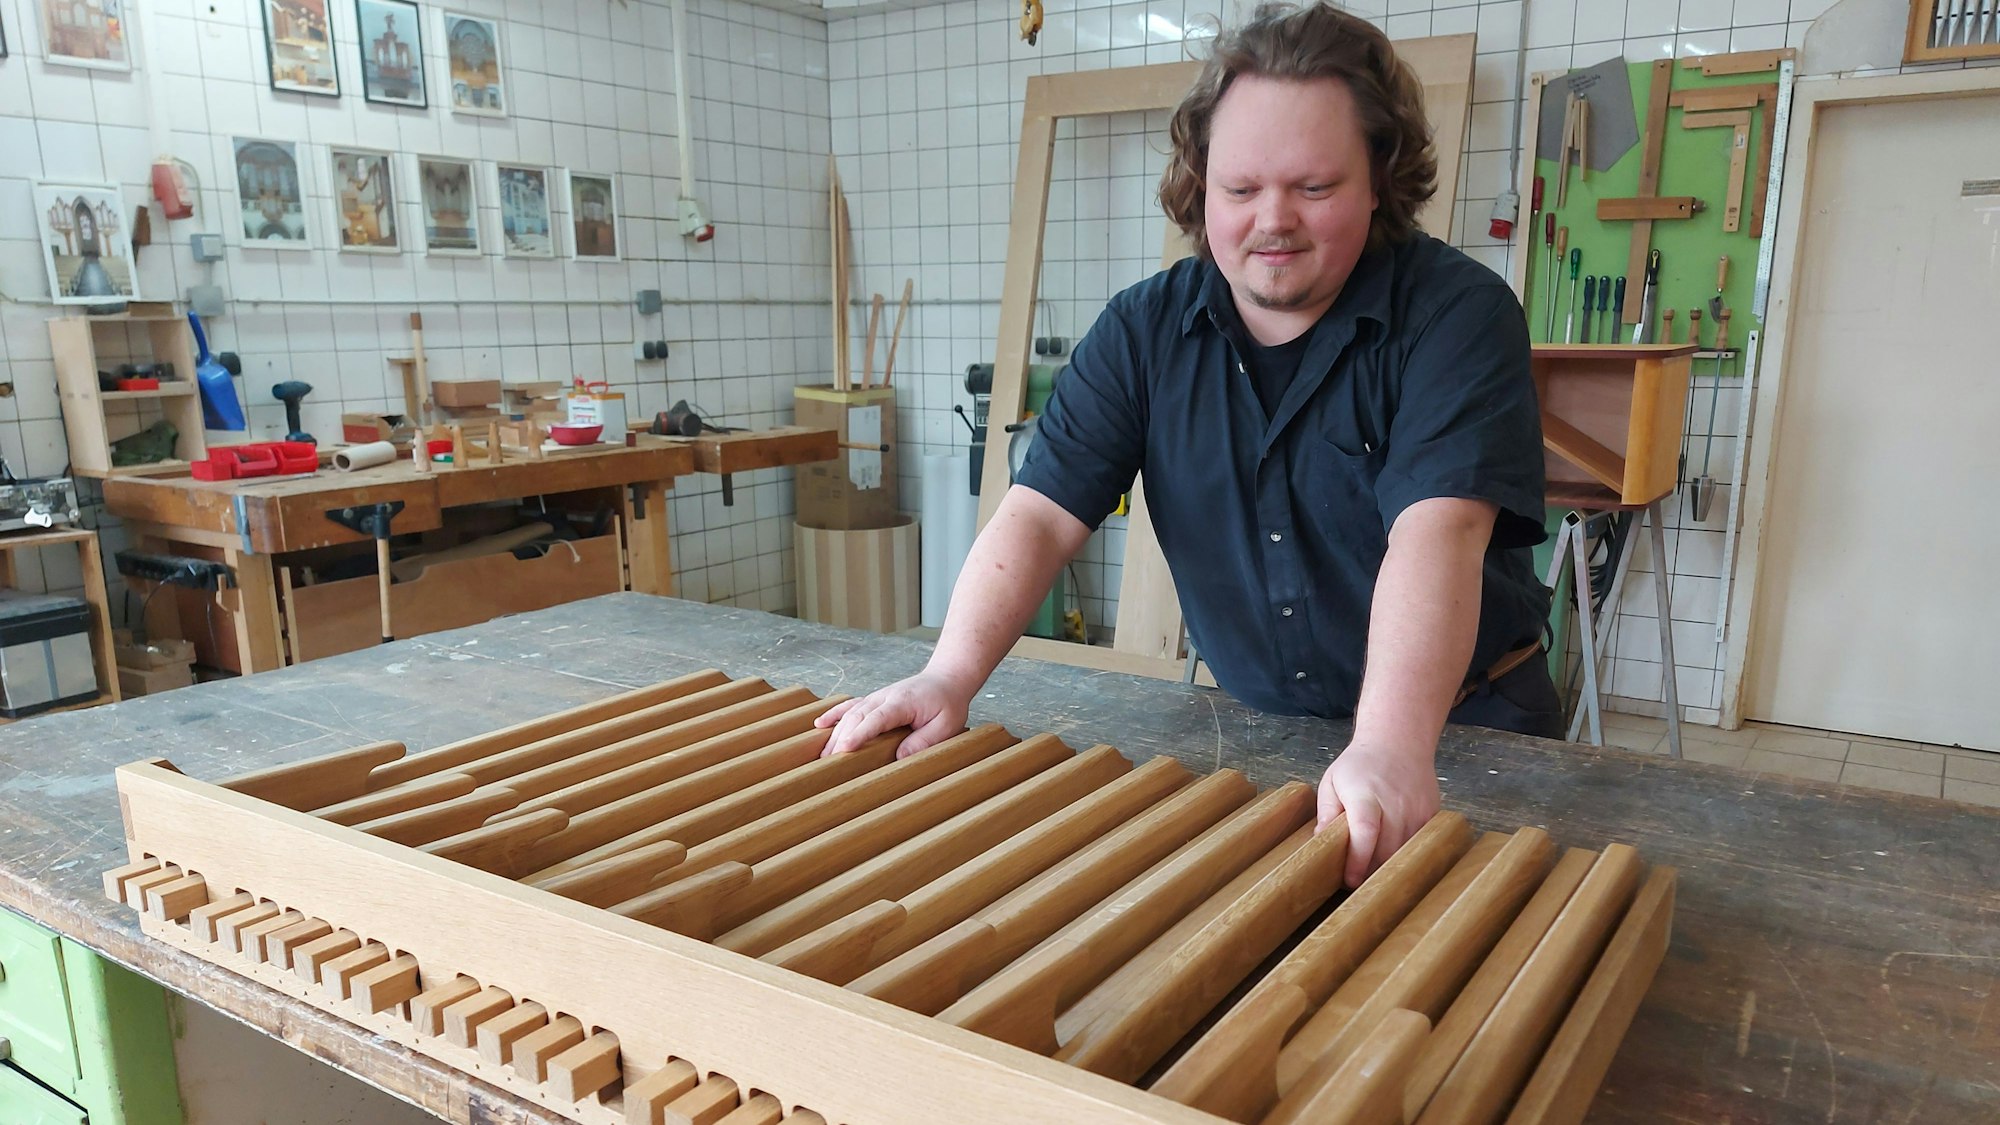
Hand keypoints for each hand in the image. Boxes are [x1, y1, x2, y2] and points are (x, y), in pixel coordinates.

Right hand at [815, 672, 973, 758]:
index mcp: (903, 702)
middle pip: (857, 717)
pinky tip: (819, 725)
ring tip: (822, 755)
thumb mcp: (946, 725)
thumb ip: (924, 740)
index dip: (861, 733)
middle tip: (827, 762)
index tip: (846, 748)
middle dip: (841, 739)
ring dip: (835, 733)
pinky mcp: (874, 700)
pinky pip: (850, 706)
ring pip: (850, 713)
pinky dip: (834, 714)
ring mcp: (877, 697)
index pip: (877, 718)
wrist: (946, 679)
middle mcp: (884, 697)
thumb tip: (900, 757)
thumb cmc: (948, 703)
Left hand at [1316, 739, 1440, 888]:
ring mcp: (1417, 810)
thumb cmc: (1360, 764)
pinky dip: (1405, 854)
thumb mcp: (1333, 781)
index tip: (1349, 880)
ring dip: (1388, 865)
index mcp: (1366, 794)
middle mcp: (1395, 803)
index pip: (1365, 833)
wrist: (1399, 742)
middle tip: (1356, 880)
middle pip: (1386, 850)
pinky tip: (1391, 854)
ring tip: (1372, 870)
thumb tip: (1321, 841)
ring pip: (1404, 852)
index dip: (1357, 861)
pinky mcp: (1431, 815)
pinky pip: (1418, 844)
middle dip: (1370, 871)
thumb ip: (1327, 812)